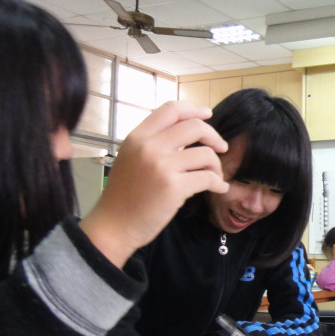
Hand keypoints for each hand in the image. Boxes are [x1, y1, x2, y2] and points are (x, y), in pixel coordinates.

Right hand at [80, 101, 228, 266]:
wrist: (114, 226)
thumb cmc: (123, 196)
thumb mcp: (131, 158)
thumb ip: (153, 144)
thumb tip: (187, 134)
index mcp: (138, 137)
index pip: (171, 109)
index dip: (194, 110)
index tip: (208, 115)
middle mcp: (149, 147)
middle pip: (194, 127)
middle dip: (213, 136)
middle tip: (221, 147)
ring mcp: (162, 166)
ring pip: (205, 154)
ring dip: (216, 165)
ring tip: (215, 176)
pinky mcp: (174, 187)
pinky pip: (208, 178)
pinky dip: (219, 183)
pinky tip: (219, 188)